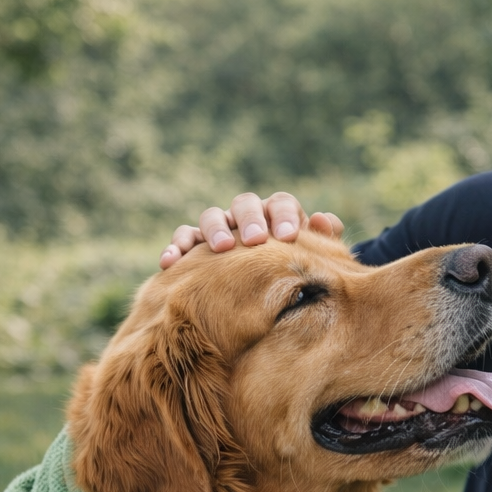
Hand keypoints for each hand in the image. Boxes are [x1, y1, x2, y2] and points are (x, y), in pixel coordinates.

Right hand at [159, 191, 344, 268]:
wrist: (266, 289)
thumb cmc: (292, 270)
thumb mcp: (312, 258)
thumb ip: (323, 239)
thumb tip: (322, 219)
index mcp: (276, 214)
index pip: (280, 203)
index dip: (284, 215)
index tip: (288, 235)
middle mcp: (246, 216)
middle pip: (244, 203)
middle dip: (250, 219)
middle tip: (256, 239)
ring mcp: (219, 228)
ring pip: (211, 216)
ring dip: (215, 229)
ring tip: (220, 248)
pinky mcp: (194, 244)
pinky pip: (182, 238)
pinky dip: (175, 247)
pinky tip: (169, 262)